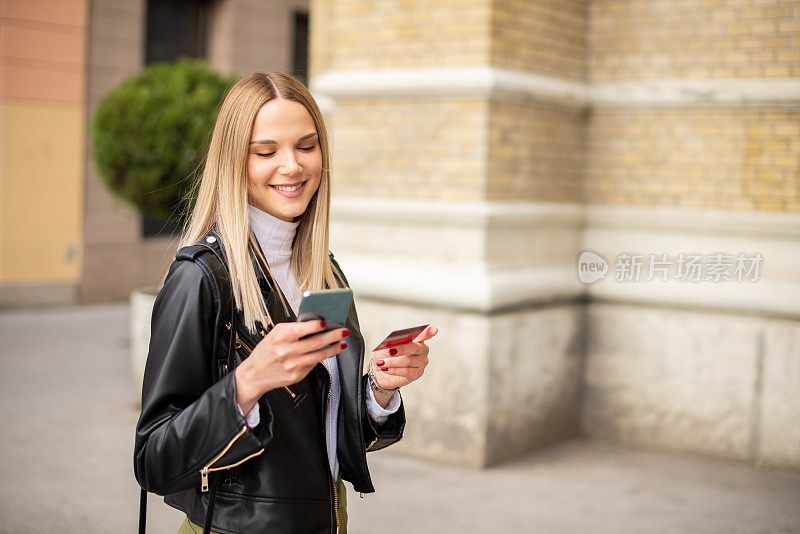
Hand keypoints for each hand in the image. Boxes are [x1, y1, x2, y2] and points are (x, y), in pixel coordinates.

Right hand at [235, 320, 349, 412]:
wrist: (254, 374)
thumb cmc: (266, 351)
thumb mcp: (275, 334)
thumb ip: (293, 328)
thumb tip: (316, 324)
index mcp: (279, 338)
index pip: (301, 329)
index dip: (316, 325)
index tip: (326, 322)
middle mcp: (286, 352)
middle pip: (315, 342)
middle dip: (333, 336)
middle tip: (343, 331)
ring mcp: (292, 365)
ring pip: (319, 355)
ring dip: (333, 348)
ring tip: (342, 343)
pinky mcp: (296, 376)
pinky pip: (314, 364)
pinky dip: (322, 357)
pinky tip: (328, 352)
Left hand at [370, 325, 437, 403]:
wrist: (380, 370)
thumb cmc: (386, 354)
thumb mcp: (386, 346)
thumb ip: (392, 343)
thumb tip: (394, 343)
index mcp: (416, 339)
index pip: (424, 334)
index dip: (429, 332)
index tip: (434, 330)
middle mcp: (422, 350)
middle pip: (416, 348)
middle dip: (402, 349)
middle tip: (391, 351)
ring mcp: (421, 362)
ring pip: (409, 361)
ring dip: (393, 362)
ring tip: (382, 363)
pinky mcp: (417, 374)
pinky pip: (407, 372)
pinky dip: (395, 370)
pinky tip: (386, 369)